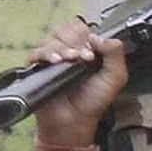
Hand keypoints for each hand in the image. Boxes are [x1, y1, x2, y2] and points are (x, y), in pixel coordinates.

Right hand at [27, 15, 125, 143]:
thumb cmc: (93, 101)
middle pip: (64, 29)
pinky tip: (57, 61)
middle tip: (85, 56)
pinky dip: (47, 53)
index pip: (81, 28)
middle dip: (75, 39)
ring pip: (51, 39)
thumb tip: (98, 36)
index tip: (94, 47)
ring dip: (63, 46)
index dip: (87, 33)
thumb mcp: (115, 77)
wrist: (76, 121)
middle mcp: (67, 52)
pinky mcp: (37, 69)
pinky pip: (36, 53)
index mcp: (86, 50)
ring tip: (72, 59)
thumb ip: (115, 54)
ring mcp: (51, 60)